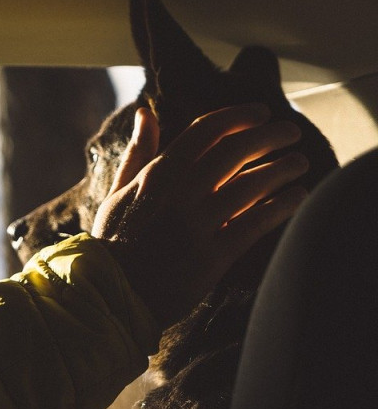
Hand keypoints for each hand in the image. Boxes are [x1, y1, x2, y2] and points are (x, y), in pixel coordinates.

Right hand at [92, 104, 308, 326]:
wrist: (110, 296)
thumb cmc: (112, 244)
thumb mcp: (117, 193)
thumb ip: (137, 153)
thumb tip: (145, 112)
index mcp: (155, 176)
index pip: (204, 131)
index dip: (237, 117)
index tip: (260, 114)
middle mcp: (178, 195)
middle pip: (234, 151)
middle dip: (269, 136)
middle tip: (290, 132)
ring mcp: (196, 226)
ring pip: (250, 185)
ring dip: (281, 168)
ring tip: (299, 163)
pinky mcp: (211, 257)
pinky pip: (254, 224)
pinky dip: (280, 206)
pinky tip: (296, 196)